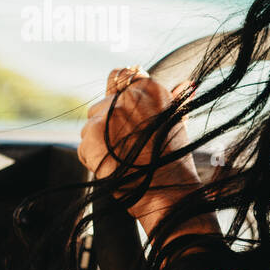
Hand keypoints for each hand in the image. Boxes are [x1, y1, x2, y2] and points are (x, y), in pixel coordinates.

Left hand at [78, 66, 199, 218]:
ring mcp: (106, 115)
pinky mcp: (90, 136)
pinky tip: (114, 167)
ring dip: (101, 141)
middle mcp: (127, 97)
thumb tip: (184, 83)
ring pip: (91, 125)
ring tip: (123, 158)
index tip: (124, 111)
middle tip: (127, 145)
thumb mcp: (176, 123)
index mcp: (150, 89)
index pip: (121, 76)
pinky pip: (84, 145)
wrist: (167, 193)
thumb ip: (167, 100)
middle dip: (109, 123)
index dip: (120, 92)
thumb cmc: (174, 161)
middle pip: (102, 104)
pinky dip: (94, 158)